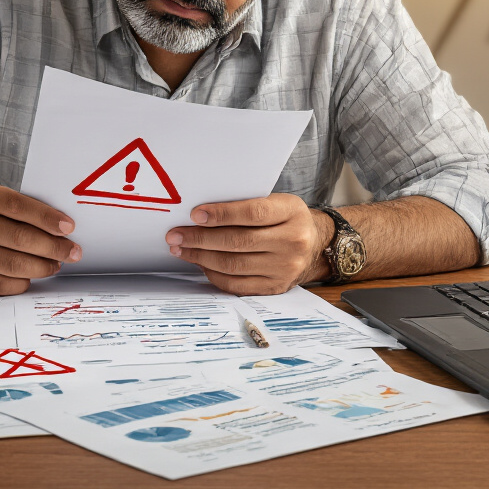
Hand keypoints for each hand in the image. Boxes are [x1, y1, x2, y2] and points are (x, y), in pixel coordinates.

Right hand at [0, 182, 79, 295]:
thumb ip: (18, 209)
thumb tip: (61, 229)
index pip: (17, 205)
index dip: (46, 217)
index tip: (69, 227)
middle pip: (19, 238)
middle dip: (53, 247)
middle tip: (72, 251)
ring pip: (14, 264)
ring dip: (43, 266)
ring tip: (56, 264)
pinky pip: (2, 284)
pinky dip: (23, 282)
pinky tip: (32, 276)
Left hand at [165, 193, 330, 294]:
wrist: (313, 244)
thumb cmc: (285, 219)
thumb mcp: (276, 202)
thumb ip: (246, 204)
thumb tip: (200, 214)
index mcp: (291, 213)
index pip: (252, 213)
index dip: (221, 214)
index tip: (194, 215)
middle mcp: (292, 242)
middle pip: (238, 241)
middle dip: (200, 238)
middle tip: (175, 235)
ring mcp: (285, 267)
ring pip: (234, 264)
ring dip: (201, 256)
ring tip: (180, 249)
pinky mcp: (275, 286)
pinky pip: (237, 284)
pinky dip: (213, 274)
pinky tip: (199, 263)